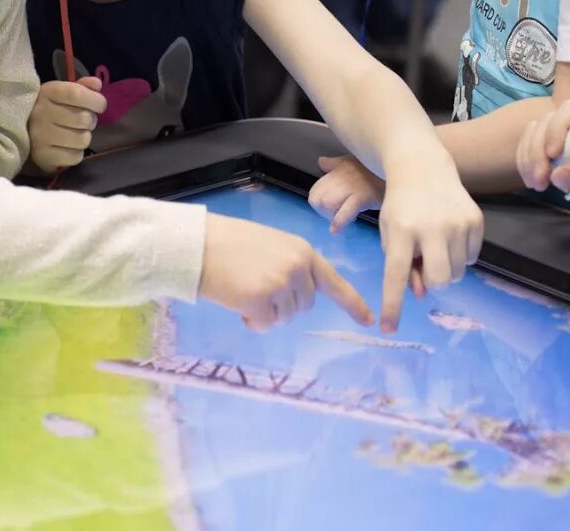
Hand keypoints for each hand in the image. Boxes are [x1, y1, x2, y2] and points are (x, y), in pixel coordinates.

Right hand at [29, 75, 105, 171]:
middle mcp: (41, 113)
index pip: (77, 94)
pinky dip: (76, 153)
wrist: (23, 131)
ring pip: (83, 139)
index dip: (95, 100)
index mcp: (47, 92)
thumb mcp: (62, 92)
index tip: (99, 105)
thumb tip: (97, 84)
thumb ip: (82, 86)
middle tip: (83, 121)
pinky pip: (75, 157)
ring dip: (84, 137)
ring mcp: (39, 136)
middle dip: (91, 120)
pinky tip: (67, 147)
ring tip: (75, 133)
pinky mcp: (42, 156)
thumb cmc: (49, 108)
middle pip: (84, 119)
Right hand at [199, 215, 373, 331]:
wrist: (200, 244)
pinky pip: (265, 325)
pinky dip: (252, 321)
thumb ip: (291, 266)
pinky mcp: (262, 301)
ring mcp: (281, 285)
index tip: (369, 321)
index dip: (352, 304)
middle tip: (257, 287)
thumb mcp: (272, 246)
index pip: (333, 282)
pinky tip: (238, 302)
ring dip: (267, 313)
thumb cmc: (230, 243)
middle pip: (304, 306)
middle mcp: (298, 268)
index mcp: (303, 252)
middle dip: (284, 304)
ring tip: (245, 290)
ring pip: (285, 318)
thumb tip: (297, 296)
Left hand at [309, 155, 385, 231]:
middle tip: (336, 215)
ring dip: (331, 216)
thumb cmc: (378, 172)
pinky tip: (336, 229)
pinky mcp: (363, 196)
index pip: (315, 189)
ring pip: (327, 204)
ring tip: (342, 219)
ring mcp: (352, 185)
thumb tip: (321, 162)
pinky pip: (344, 211)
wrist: (401, 176)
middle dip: (323, 211)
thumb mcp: (355, 162)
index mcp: (339, 167)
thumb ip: (336, 164)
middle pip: (317, 198)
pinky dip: (339, 222)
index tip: (330, 207)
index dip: (319, 202)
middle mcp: (342, 175)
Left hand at [376, 150, 483, 333]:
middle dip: (432, 281)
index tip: (388, 328)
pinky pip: (471, 258)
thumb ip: (401, 266)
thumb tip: (422, 294)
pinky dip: (460, 254)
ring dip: (446, 267)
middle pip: (439, 280)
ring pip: (457, 272)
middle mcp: (431, 227)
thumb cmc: (401, 207)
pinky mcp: (476, 219)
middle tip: (425, 264)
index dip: (392, 304)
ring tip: (435, 244)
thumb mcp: (390, 233)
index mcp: (402, 231)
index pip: (395, 274)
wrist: (422, 168)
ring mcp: (457, 223)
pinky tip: (449, 234)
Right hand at [516, 100, 569, 227]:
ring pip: (533, 132)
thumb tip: (557, 174)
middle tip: (541, 182)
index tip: (553, 154)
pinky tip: (531, 182)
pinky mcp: (545, 145)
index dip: (557, 128)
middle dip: (537, 151)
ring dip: (528, 158)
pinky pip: (526, 146)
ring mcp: (558, 133)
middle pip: (546, 122)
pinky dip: (524, 163)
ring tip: (536, 185)